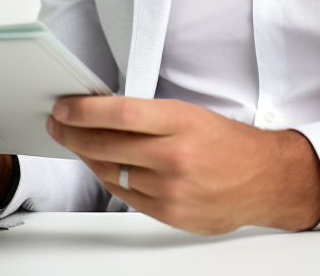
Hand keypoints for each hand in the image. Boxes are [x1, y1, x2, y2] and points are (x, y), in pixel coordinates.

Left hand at [47, 96, 319, 234]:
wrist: (261, 178)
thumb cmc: (227, 142)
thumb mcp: (192, 114)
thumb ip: (150, 116)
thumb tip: (104, 111)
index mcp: (182, 122)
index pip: (122, 113)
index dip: (86, 110)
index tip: (65, 106)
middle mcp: (174, 155)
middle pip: (107, 144)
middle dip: (73, 132)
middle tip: (58, 123)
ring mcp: (170, 188)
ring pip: (110, 171)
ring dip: (86, 156)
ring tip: (75, 142)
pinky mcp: (168, 213)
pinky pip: (124, 195)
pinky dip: (108, 178)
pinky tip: (102, 166)